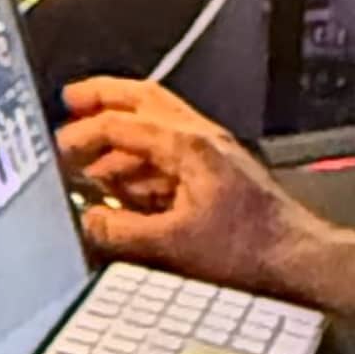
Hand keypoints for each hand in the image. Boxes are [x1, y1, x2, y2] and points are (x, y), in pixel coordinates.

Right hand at [56, 75, 316, 297]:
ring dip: (122, 132)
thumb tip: (87, 224)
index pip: (122, 124)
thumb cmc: (251, 246)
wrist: (295, 255)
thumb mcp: (173, 243)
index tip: (59, 149)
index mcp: (188, 145)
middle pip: (144, 100)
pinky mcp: (217, 170)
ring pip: (158, 122)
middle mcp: (201, 138)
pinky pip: (170, 149)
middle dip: (104, 98)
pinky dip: (141, 156)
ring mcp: (211, 151)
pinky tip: (126, 183)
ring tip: (92, 154)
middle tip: (73, 101)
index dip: (83, 135)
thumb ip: (121, 232)